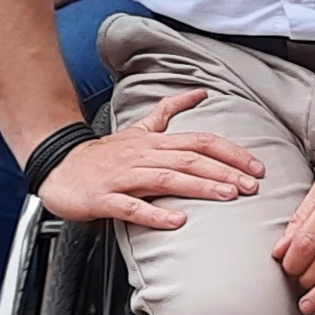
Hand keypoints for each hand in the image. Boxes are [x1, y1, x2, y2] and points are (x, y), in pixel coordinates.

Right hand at [43, 90, 265, 230]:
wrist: (59, 166)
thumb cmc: (104, 154)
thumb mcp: (140, 128)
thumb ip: (169, 111)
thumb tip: (199, 93)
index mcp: (154, 142)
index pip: (200, 141)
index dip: (230, 152)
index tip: (256, 166)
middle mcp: (142, 156)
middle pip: (189, 159)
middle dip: (224, 171)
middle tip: (252, 185)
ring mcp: (123, 177)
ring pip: (166, 179)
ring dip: (200, 187)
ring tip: (227, 196)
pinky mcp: (104, 198)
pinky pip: (132, 206)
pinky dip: (155, 214)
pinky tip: (177, 222)